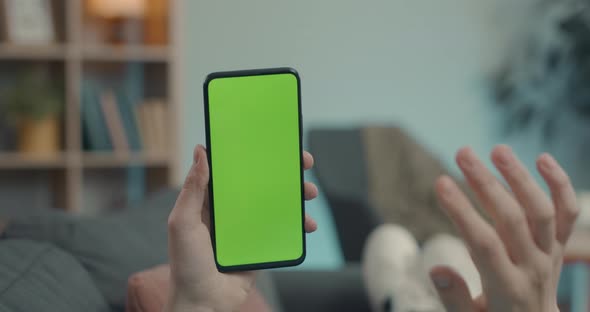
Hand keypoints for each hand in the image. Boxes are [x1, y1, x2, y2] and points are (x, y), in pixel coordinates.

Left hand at [164, 145, 318, 311]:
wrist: (204, 303)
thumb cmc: (186, 265)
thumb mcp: (182, 223)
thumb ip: (192, 188)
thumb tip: (200, 151)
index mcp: (212, 201)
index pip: (234, 169)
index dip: (252, 153)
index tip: (271, 142)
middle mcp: (231, 210)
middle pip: (261, 183)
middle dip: (284, 171)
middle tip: (303, 163)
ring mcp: (247, 228)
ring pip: (276, 204)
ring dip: (296, 195)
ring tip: (309, 193)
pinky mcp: (260, 245)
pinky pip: (282, 229)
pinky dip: (298, 225)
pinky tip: (307, 224)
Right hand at [431, 145, 578, 311]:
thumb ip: (454, 298)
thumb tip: (436, 269)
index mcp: (506, 288)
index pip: (483, 243)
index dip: (461, 211)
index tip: (441, 182)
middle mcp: (532, 268)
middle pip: (511, 219)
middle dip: (485, 183)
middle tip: (462, 153)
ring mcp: (550, 255)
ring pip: (542, 211)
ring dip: (520, 177)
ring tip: (497, 149)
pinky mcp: (560, 245)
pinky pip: (568, 213)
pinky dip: (560, 185)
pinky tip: (542, 159)